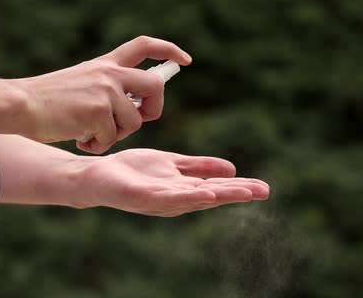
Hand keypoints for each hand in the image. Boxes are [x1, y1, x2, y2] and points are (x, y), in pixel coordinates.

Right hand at [13, 36, 191, 153]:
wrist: (21, 105)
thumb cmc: (46, 100)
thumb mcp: (80, 82)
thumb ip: (105, 87)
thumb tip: (132, 108)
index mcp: (105, 64)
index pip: (144, 46)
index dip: (168, 51)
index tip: (183, 60)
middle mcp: (109, 74)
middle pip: (155, 86)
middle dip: (154, 109)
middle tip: (140, 119)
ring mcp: (105, 92)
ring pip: (134, 121)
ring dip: (115, 135)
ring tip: (90, 136)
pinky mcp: (98, 112)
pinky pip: (112, 138)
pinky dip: (98, 145)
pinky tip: (80, 141)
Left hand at [71, 149, 268, 216]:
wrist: (98, 174)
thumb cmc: (133, 171)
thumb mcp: (171, 164)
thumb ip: (198, 167)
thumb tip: (232, 168)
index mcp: (183, 190)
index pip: (215, 187)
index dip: (240, 188)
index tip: (264, 188)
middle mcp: (175, 198)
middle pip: (210, 196)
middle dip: (236, 194)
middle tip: (263, 191)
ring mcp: (159, 200)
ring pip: (193, 198)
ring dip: (218, 195)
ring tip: (241, 192)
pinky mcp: (143, 197)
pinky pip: (168, 198)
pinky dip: (188, 197)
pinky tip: (205, 193)